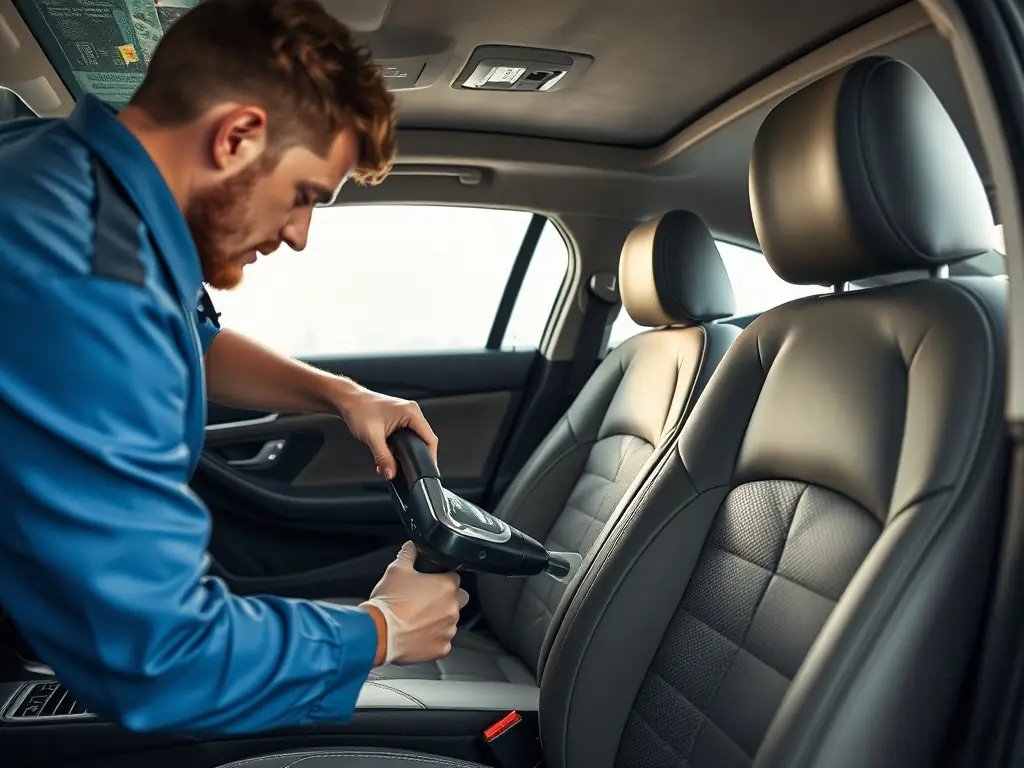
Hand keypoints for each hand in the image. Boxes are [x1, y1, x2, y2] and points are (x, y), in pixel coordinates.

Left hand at [335, 383, 437, 479]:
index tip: (426, 468)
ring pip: (414, 438)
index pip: (430, 438)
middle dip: (416, 456)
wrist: (347, 400)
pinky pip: (406, 435)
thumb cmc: (359, 409)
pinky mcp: (398, 418)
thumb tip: (391, 472)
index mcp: (411, 412)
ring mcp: (405, 414)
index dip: (430, 456)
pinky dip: (400, 447)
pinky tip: (391, 455)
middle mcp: (411, 412)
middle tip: (412, 469)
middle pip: (424, 439)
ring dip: (407, 452)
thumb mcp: (372, 437)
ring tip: (399, 463)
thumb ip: (383, 457)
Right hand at [361, 542, 468, 665]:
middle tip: (427, 601)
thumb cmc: (389, 602)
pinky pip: (443, 641)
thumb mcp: (396, 570)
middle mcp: (452, 607)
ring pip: (451, 621)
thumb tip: (412, 546)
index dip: (442, 579)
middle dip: (447, 599)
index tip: (430, 583)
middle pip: (459, 599)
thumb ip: (408, 554)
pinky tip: (418, 634)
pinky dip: (433, 638)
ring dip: (440, 619)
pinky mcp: (442, 648)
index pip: (454, 577)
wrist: (379, 633)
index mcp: (446, 586)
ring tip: (418, 619)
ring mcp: (448, 629)